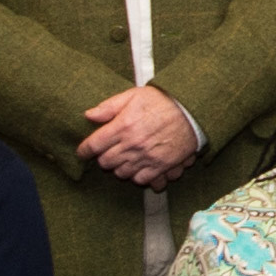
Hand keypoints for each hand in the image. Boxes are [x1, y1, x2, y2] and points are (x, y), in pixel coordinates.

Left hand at [79, 84, 200, 188]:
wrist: (192, 110)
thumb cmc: (163, 100)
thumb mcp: (133, 96)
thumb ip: (109, 107)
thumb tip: (89, 116)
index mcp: (123, 126)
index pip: (93, 145)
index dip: (84, 150)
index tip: (83, 152)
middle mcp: (132, 144)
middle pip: (105, 162)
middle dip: (104, 158)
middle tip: (108, 152)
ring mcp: (147, 157)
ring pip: (121, 173)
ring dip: (120, 167)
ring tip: (124, 159)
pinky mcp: (161, 166)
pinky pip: (141, 179)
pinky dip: (138, 175)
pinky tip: (139, 166)